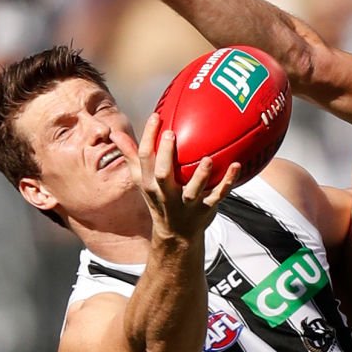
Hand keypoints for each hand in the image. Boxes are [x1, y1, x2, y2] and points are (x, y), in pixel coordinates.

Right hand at [125, 114, 239, 238]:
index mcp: (150, 184)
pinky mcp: (206, 209)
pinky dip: (228, 181)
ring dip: (201, 175)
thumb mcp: (143, 181)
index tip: (156, 116)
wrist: (175, 235)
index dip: (148, 137)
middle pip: (163, 175)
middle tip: (172, 133)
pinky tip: (236, 165)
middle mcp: (166, 195)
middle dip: (166, 155)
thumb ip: (132, 156)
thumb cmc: (160, 200)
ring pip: (193, 190)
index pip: (145, 159)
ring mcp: (187, 204)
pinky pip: (218, 195)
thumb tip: (115, 133)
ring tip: (208, 158)